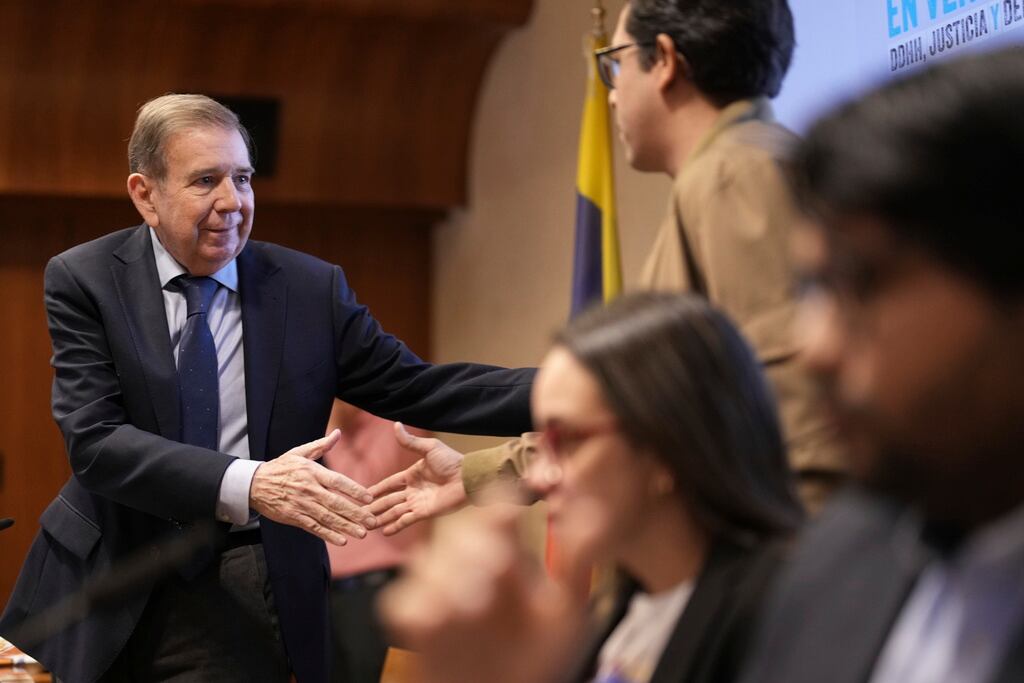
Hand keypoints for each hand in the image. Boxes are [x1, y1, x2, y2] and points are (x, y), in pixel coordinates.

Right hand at [249, 429, 375, 544]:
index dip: (354, 490)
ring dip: (345, 527)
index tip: (369, 498)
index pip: (337, 481)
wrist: (254, 484)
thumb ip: (321, 445)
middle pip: (335, 503)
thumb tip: (338, 433)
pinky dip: (327, 534)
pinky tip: (341, 540)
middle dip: (355, 514)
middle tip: (372, 522)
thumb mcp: (299, 453)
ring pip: (326, 517)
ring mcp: (300, 504)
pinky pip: (313, 527)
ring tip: (362, 534)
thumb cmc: (281, 467)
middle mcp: (308, 489)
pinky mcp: (293, 516)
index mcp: (312, 472)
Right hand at [366, 423, 467, 534]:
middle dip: (376, 506)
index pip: (390, 483)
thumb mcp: (429, 448)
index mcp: (413, 475)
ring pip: (395, 511)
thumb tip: (395, 424)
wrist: (467, 477)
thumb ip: (410, 441)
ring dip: (382, 518)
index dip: (378, 489)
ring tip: (368, 525)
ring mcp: (418, 502)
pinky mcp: (425, 512)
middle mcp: (413, 490)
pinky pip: (407, 520)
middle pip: (389, 500)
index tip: (364, 494)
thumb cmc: (452, 461)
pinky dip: (396, 526)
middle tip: (361, 513)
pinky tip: (384, 532)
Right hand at [379, 508, 583, 682]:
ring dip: (452, 581)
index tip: (510, 514)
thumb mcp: (565, 612)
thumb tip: (593, 513)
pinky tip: (449, 626)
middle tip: (498, 566)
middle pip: (459, 531)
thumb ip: (575, 562)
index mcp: (506, 555)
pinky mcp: (414, 619)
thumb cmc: (536, 658)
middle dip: (477, 547)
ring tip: (477, 607)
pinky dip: (425, 611)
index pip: (497, 511)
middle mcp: (468, 564)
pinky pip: (403, 602)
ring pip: (428, 563)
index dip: (499, 505)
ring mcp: (437, 590)